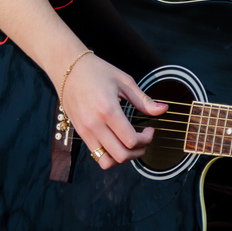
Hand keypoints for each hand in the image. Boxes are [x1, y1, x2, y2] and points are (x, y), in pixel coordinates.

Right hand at [59, 53, 168, 169]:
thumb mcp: (125, 81)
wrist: (68, 69)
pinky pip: (96, 154)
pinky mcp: (79, 133)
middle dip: (138, 152)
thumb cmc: (97, 71)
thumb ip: (144, 100)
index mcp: (107, 110)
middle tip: (144, 139)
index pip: (130, 140)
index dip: (146, 139)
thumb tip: (163, 109)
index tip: (150, 129)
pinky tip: (117, 140)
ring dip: (123, 157)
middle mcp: (94, 124)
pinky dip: (110, 153)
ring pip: (106, 161)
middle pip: (120, 156)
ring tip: (130, 144)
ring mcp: (84, 131)